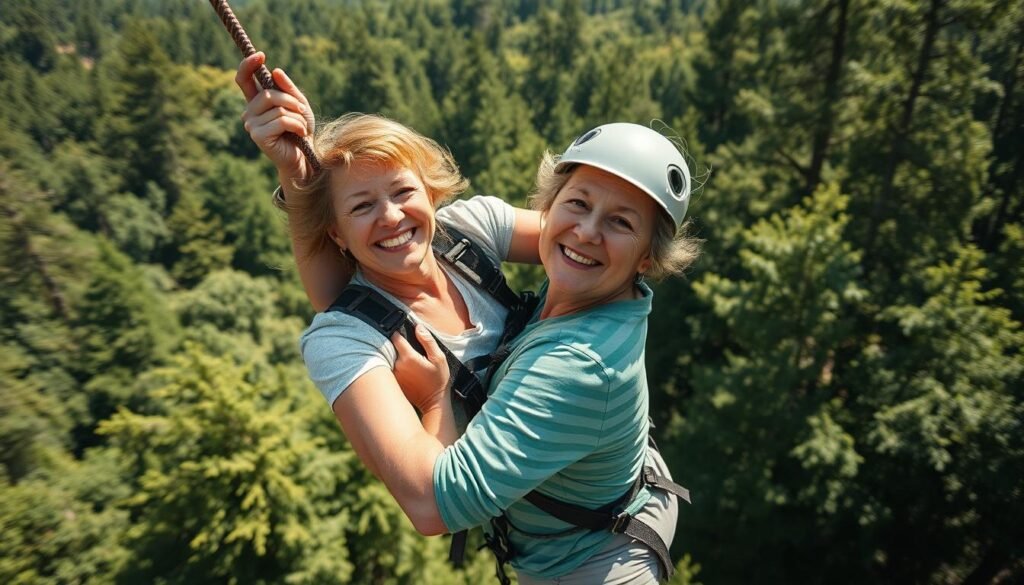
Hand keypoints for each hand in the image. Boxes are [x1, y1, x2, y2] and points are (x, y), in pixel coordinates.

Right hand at [235, 52, 315, 182]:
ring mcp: (251, 125)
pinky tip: (300, 133)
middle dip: (291, 100)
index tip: (260, 54)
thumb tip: (275, 71)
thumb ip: (288, 89)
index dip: (248, 65)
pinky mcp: (258, 136)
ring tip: (301, 127)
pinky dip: (296, 125)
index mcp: (256, 101)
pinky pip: (281, 120)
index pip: (244, 79)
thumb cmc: (300, 130)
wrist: (305, 157)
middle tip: (302, 111)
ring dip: (297, 116)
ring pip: (277, 107)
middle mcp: (249, 112)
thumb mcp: (299, 105)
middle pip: (268, 94)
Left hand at [392, 324, 450, 413]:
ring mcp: (393, 374)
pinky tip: (406, 369)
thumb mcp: (439, 358)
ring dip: (394, 355)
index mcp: (408, 357)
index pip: (395, 337)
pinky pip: (389, 368)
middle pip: (390, 347)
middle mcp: (397, 365)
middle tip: (406, 346)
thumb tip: (418, 327)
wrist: (433, 402)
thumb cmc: (438, 380)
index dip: (398, 331)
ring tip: (407, 359)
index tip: (401, 330)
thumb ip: (428, 341)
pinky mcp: (393, 381)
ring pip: (389, 357)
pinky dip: (393, 365)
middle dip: (395, 344)